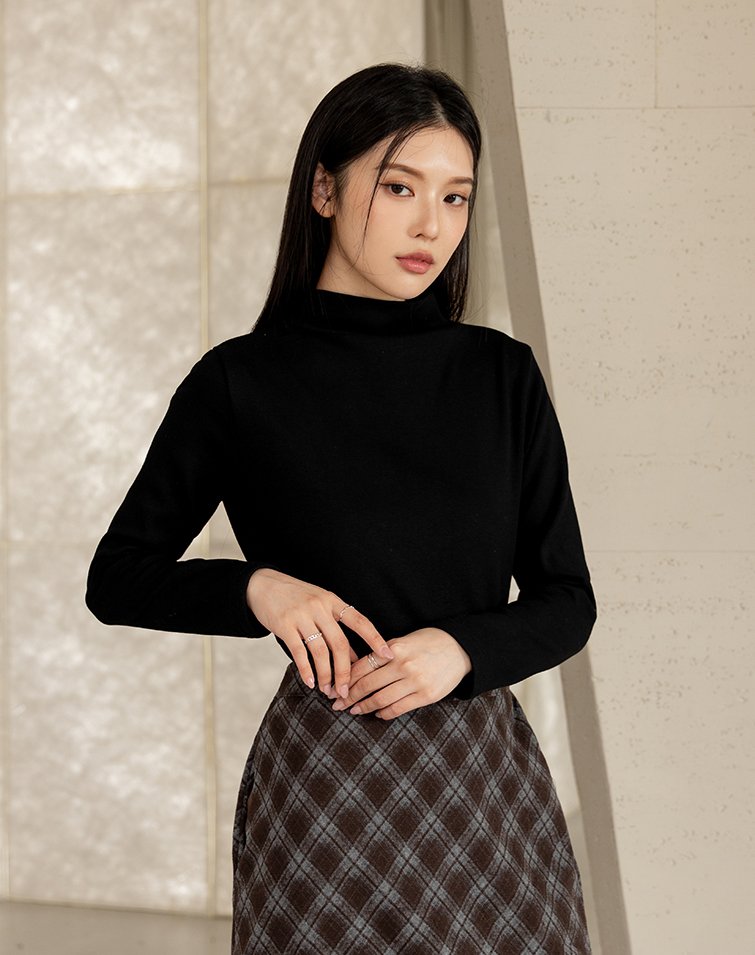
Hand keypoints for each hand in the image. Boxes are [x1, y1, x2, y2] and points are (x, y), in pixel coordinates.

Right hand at [246, 567, 393, 698]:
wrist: (262, 584)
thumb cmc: (295, 597)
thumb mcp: (320, 605)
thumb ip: (336, 627)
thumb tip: (355, 658)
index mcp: (333, 601)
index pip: (360, 621)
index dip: (375, 639)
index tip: (387, 656)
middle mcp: (320, 607)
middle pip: (340, 643)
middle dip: (346, 671)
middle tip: (347, 691)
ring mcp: (302, 615)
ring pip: (320, 651)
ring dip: (326, 675)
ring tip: (327, 690)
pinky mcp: (284, 625)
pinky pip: (299, 652)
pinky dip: (306, 670)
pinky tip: (310, 682)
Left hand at [331, 627, 471, 719]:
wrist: (460, 648)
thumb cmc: (428, 642)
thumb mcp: (403, 641)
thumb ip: (381, 655)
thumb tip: (356, 672)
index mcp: (394, 648)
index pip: (362, 667)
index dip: (345, 680)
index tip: (334, 689)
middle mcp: (404, 665)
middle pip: (367, 685)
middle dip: (349, 697)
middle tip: (337, 705)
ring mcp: (416, 682)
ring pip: (380, 700)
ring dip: (364, 707)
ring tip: (353, 710)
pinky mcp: (426, 696)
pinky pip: (398, 709)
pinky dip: (384, 713)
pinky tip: (377, 713)